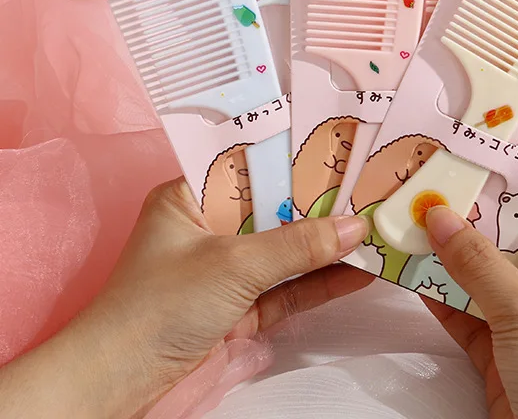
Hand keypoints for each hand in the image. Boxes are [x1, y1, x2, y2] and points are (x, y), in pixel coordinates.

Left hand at [0, 178, 370, 418]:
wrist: (120, 388)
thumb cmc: (162, 304)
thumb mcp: (233, 264)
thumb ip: (297, 245)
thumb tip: (355, 227)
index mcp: (192, 197)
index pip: (253, 167)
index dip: (297, 159)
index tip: (342, 150)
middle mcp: (210, 229)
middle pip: (276, 211)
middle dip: (321, 205)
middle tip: (371, 188)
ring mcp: (227, 272)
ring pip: (286, 252)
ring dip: (328, 246)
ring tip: (376, 228)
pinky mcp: (240, 311)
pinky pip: (287, 289)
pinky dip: (321, 283)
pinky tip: (358, 272)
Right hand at [423, 201, 517, 418]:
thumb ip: (480, 264)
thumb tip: (438, 216)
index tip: (497, 153)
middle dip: (484, 216)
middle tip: (445, 181)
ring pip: (494, 279)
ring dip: (458, 256)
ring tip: (418, 220)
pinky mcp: (510, 358)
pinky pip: (475, 316)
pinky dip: (447, 298)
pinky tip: (415, 272)